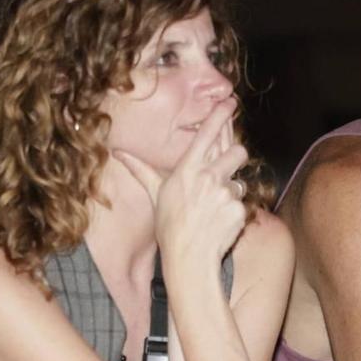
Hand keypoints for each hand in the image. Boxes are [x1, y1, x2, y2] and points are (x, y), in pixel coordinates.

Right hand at [112, 103, 249, 269]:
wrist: (189, 258)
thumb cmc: (169, 226)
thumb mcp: (155, 194)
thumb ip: (141, 170)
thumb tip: (118, 153)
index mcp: (188, 170)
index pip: (208, 134)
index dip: (220, 115)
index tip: (230, 102)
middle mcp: (208, 177)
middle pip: (238, 151)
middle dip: (236, 157)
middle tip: (225, 169)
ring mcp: (225, 193)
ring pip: (239, 180)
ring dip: (231, 190)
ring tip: (214, 208)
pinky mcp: (239, 209)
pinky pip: (242, 202)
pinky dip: (234, 211)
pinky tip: (220, 223)